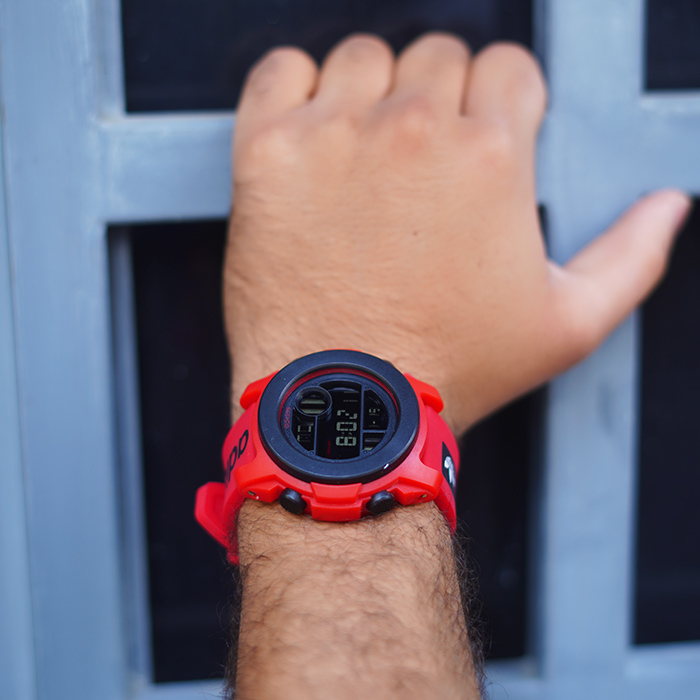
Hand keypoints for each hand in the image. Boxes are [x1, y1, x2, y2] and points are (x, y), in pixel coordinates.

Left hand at [223, 33, 689, 433]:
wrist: (345, 407)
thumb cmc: (446, 372)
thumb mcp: (567, 327)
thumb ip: (630, 256)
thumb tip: (667, 206)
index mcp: (490, 158)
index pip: (508, 68)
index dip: (499, 105)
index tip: (480, 142)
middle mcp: (412, 132)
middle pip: (437, 56)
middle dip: (439, 102)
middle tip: (421, 168)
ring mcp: (332, 137)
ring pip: (363, 58)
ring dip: (371, 95)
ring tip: (366, 162)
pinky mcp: (266, 155)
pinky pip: (279, 70)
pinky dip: (293, 90)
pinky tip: (311, 138)